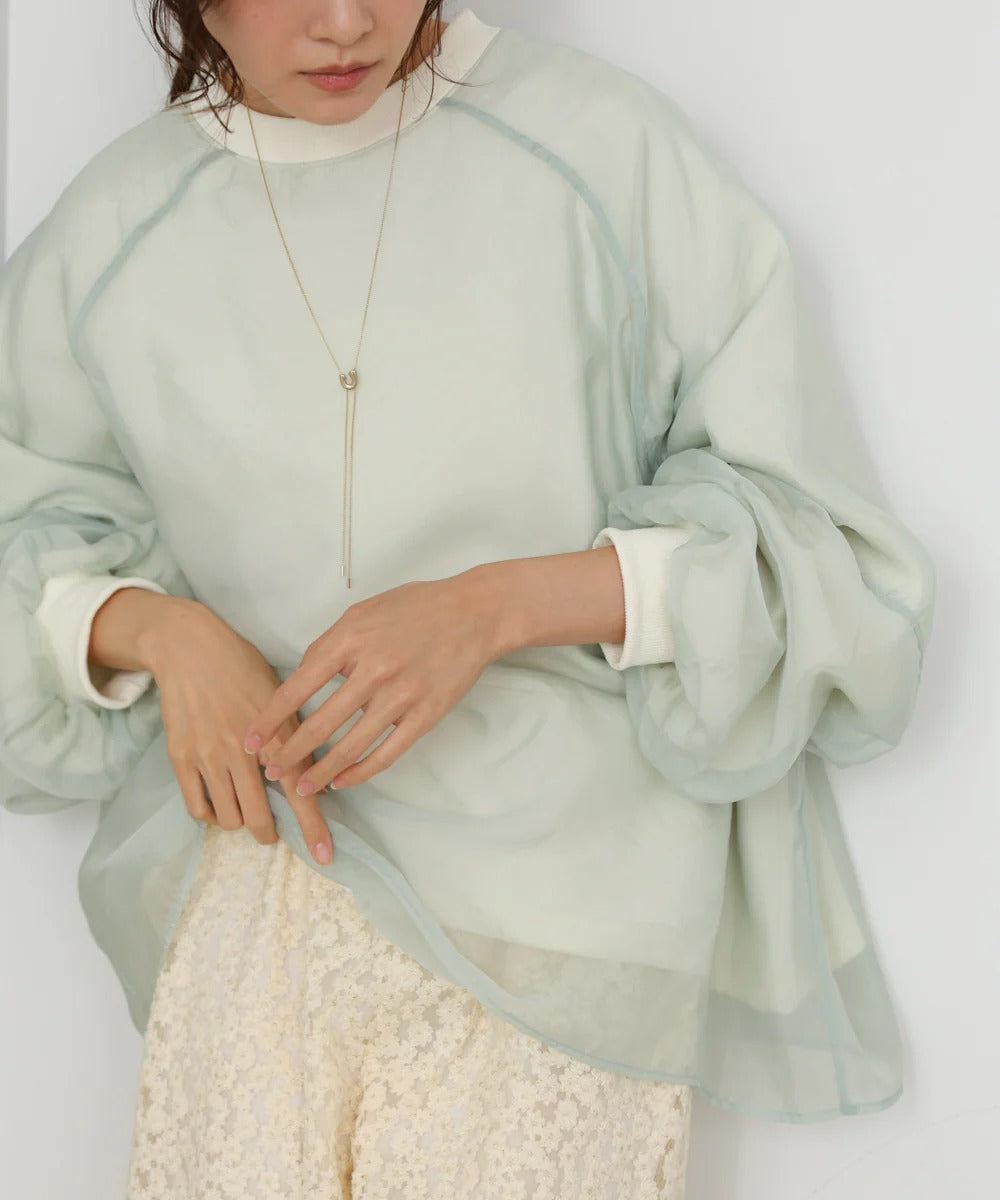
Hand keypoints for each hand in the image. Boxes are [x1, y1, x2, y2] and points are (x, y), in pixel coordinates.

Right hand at [140, 601, 335, 864]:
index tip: (325, 857)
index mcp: (277, 735)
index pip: (301, 793)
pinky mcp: (181, 757)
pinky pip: (197, 807)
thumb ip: (297, 738)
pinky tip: (217, 800)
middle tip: (270, 830)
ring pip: (229, 818)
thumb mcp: (283, 697)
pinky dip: (210, 814)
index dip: (313, 829)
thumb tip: (314, 780)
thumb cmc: (244, 668)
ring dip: (240, 822)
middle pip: (259, 817)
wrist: (191, 648)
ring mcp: (210, 755)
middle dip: (268, 832)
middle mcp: (244, 750)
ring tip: (243, 807)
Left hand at [243, 573, 502, 793]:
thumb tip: (301, 678)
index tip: (251, 741)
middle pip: (319, 724)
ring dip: (321, 771)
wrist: (475, 612)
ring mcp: (401, 695)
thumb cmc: (416, 607)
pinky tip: (344, 780)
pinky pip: (387, 753)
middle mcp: (373, 669)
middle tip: (271, 773)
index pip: (297, 687)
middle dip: (289, 754)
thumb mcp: (364, 611)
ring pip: (351, 746)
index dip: (270, 719)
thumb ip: (332, 644)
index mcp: (350, 640)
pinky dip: (361, 772)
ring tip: (302, 786)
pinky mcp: (426, 714)